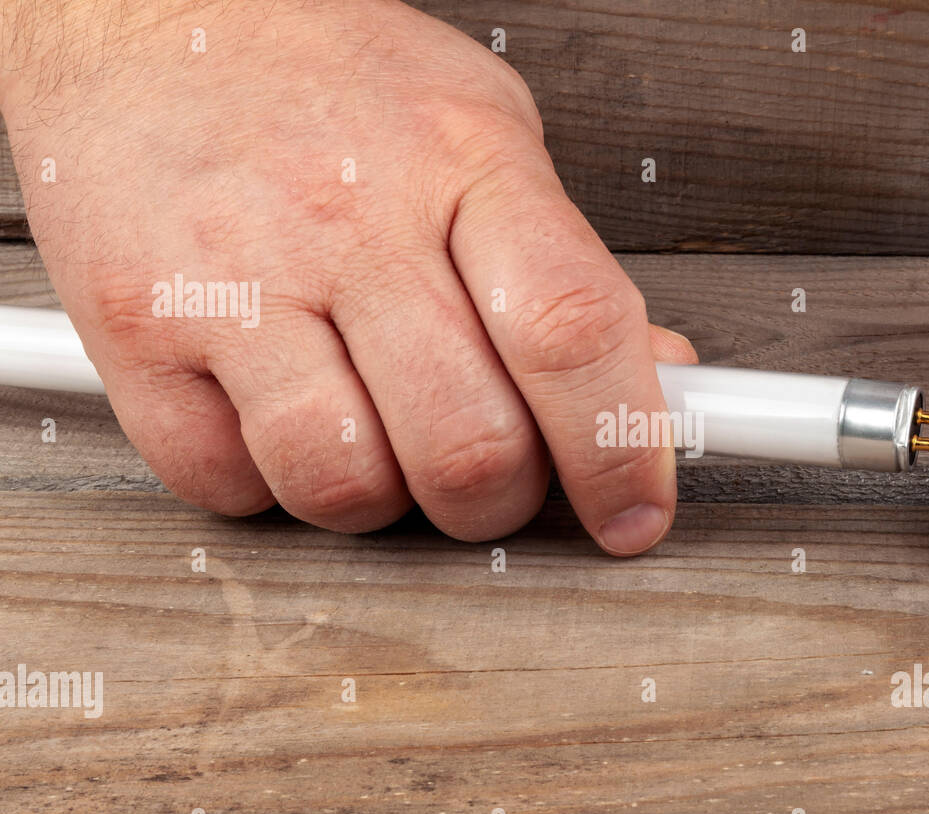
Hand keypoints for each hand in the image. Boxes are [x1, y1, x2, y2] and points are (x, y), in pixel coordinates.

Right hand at [0, 0, 695, 552]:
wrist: (144, 21)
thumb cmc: (330, 84)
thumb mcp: (485, 135)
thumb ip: (567, 270)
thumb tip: (652, 384)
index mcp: (463, 162)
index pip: (571, 332)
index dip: (620, 450)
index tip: (634, 511)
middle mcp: (348, 221)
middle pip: (469, 445)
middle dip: (499, 499)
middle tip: (494, 472)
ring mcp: (234, 278)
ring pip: (346, 486)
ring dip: (384, 500)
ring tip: (378, 434)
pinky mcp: (136, 331)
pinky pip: (230, 485)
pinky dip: (273, 486)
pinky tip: (286, 417)